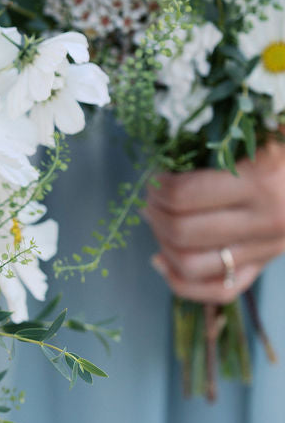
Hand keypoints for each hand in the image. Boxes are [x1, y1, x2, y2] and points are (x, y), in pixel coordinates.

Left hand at [144, 141, 284, 302]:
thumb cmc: (281, 148)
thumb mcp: (260, 131)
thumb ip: (220, 136)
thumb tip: (166, 153)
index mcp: (262, 180)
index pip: (183, 195)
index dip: (158, 186)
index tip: (156, 175)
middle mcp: (266, 220)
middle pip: (181, 232)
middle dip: (154, 213)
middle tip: (150, 197)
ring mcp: (265, 249)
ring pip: (191, 266)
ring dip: (162, 245)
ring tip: (157, 222)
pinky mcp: (263, 266)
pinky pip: (217, 291)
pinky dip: (180, 282)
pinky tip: (161, 260)